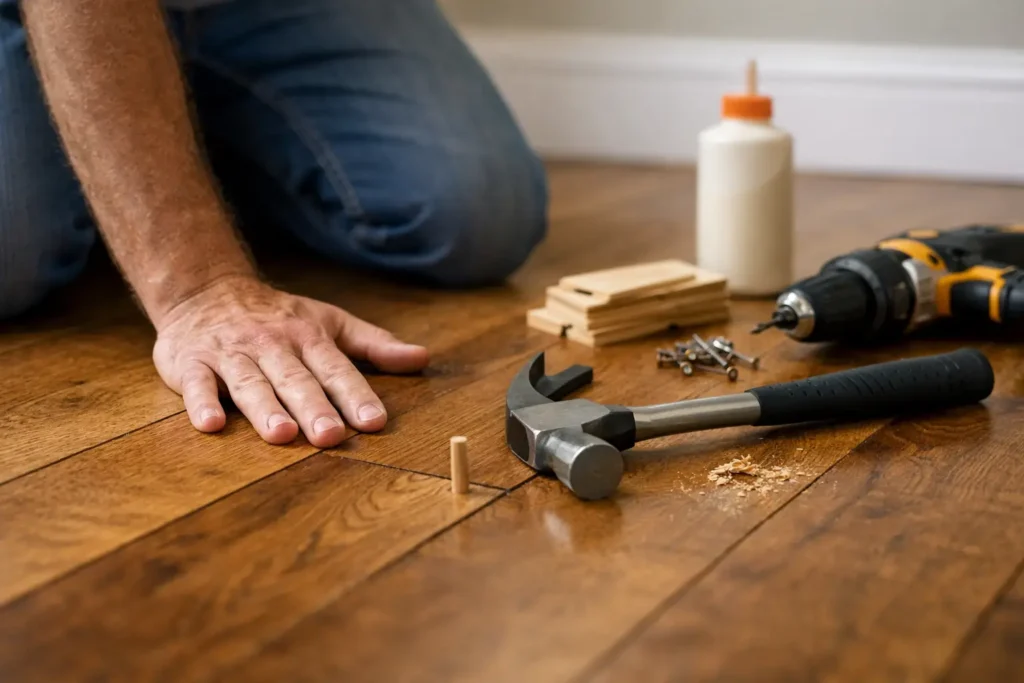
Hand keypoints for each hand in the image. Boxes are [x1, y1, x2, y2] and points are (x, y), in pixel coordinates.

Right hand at [152, 276, 428, 446]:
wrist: (206, 289)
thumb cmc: (279, 317)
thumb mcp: (330, 323)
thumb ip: (375, 345)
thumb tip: (423, 358)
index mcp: (308, 338)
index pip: (336, 369)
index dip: (355, 395)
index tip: (375, 422)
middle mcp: (272, 345)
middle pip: (295, 380)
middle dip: (313, 408)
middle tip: (331, 437)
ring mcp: (231, 354)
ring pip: (250, 383)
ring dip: (265, 409)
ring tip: (281, 435)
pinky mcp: (191, 362)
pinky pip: (196, 383)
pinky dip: (201, 402)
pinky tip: (210, 424)